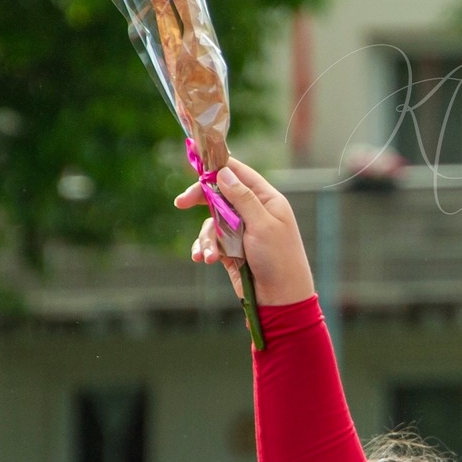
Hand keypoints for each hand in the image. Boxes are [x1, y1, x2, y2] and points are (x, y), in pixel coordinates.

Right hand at [175, 158, 315, 305]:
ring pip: (211, 221)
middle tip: (180, 203)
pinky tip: (204, 259)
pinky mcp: (231, 249)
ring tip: (208, 256)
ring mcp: (241, 230)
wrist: (281, 299)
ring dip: (206, 238)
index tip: (195, 162)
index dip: (217, 166)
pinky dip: (205, 249)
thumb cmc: (279, 259)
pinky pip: (211, 241)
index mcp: (266, 200)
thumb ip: (242, 198)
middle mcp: (253, 211)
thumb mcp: (262, 225)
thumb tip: (224, 172)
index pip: (239, 173)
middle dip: (200, 199)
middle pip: (220, 195)